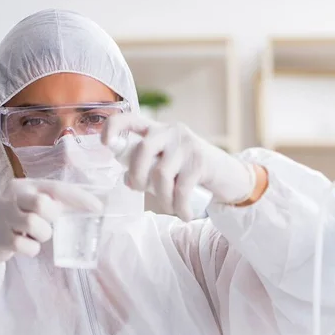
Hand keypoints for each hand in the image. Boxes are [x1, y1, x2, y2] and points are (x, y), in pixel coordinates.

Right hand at [0, 179, 103, 267]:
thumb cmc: (14, 217)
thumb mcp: (29, 203)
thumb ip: (52, 202)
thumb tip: (87, 208)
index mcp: (25, 185)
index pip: (56, 187)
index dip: (78, 197)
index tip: (97, 207)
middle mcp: (13, 197)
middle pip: (42, 203)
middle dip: (52, 216)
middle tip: (47, 222)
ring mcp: (4, 216)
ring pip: (34, 224)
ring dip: (42, 235)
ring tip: (36, 236)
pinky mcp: (0, 237)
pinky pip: (25, 246)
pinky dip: (31, 249)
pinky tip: (26, 246)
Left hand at [102, 114, 259, 220]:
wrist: (229, 175)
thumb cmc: (190, 170)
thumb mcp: (167, 162)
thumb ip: (148, 166)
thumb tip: (127, 179)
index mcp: (157, 129)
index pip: (129, 119)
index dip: (113, 129)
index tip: (105, 145)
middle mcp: (171, 131)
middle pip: (142, 151)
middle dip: (136, 177)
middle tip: (139, 191)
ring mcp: (186, 144)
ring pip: (161, 174)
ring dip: (162, 199)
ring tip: (170, 207)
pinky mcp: (200, 161)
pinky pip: (181, 189)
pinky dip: (179, 207)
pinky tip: (183, 214)